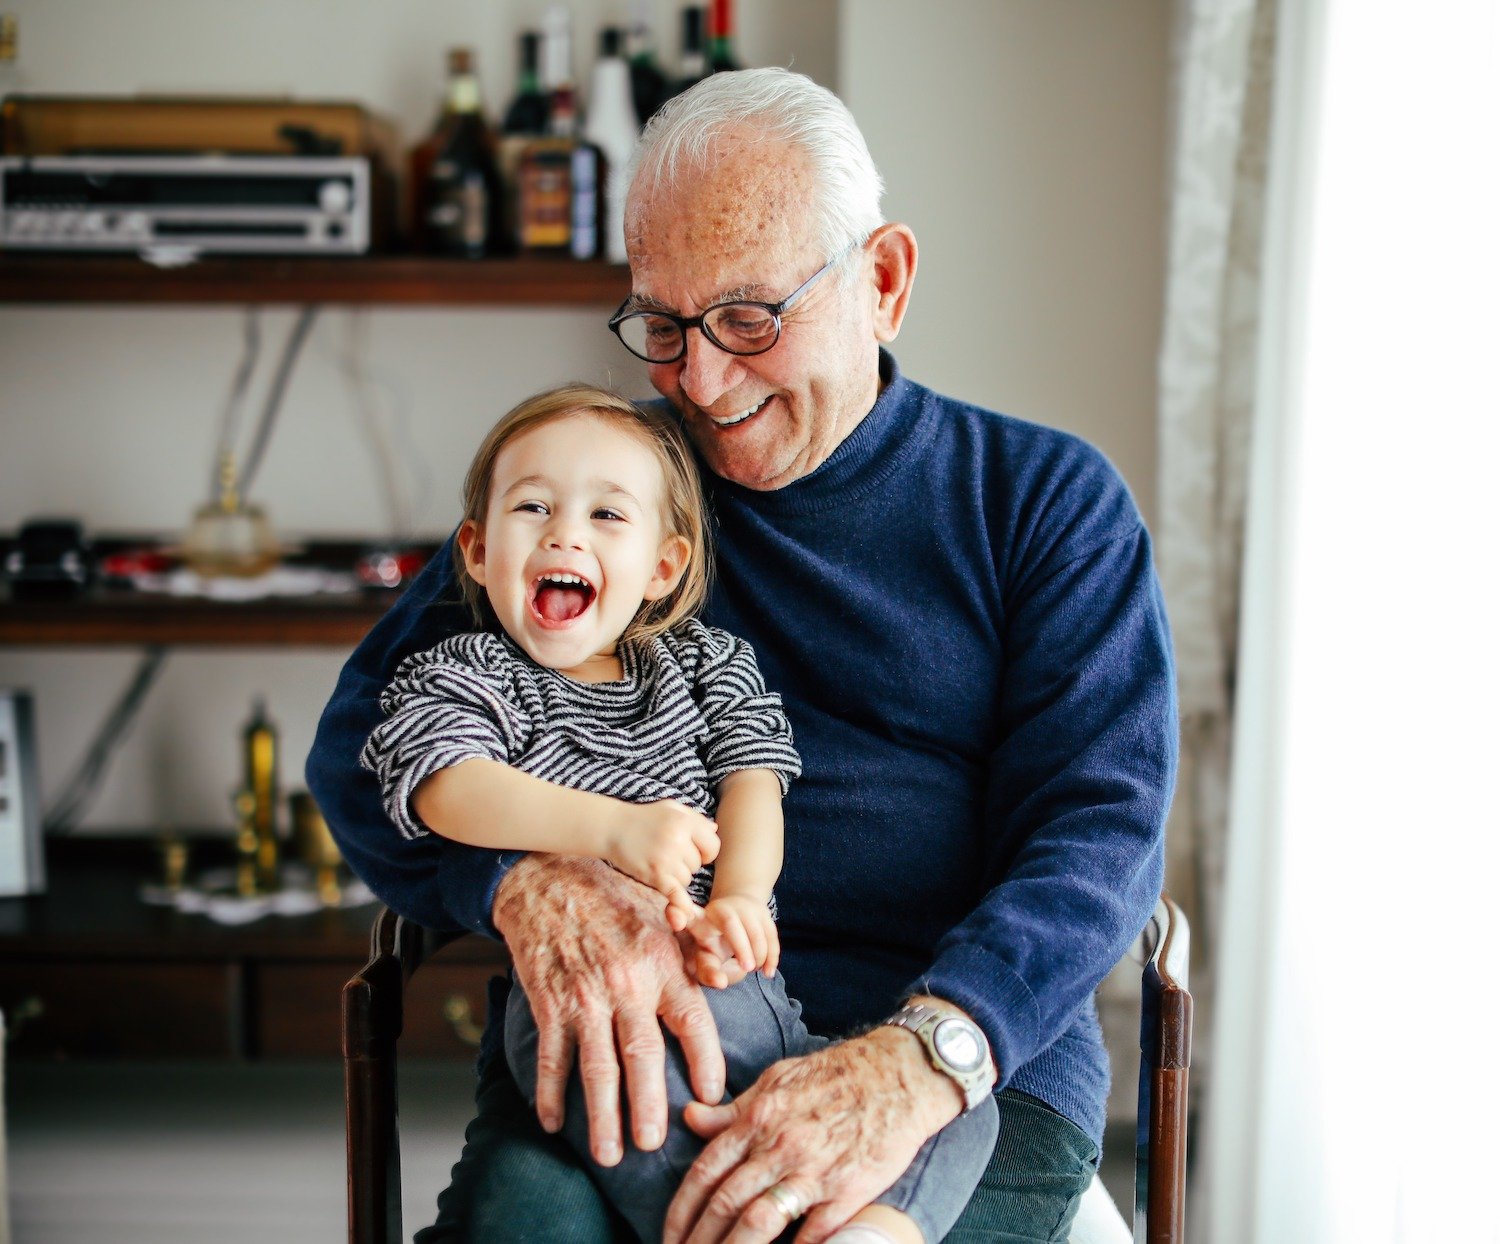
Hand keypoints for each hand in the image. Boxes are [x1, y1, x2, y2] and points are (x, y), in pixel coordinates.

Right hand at [492, 854, 726, 1165]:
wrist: (550, 878)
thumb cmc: (616, 899)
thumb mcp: (664, 916)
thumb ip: (696, 950)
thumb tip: (730, 975)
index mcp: (661, 963)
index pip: (693, 1021)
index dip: (705, 1062)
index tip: (711, 1097)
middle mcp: (626, 982)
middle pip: (642, 1057)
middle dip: (648, 1107)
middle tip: (653, 1146)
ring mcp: (584, 995)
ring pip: (596, 1067)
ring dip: (602, 1116)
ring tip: (610, 1155)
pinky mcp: (549, 1001)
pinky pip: (552, 1056)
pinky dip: (550, 1093)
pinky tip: (554, 1123)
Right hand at [605, 800, 718, 923]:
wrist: (611, 827)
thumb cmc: (643, 818)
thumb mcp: (670, 808)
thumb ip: (695, 818)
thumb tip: (714, 830)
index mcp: (685, 821)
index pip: (713, 846)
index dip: (706, 851)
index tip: (694, 851)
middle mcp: (678, 839)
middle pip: (698, 865)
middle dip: (686, 863)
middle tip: (667, 854)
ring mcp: (666, 858)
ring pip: (686, 880)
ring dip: (676, 877)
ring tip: (658, 862)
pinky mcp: (655, 874)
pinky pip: (676, 894)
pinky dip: (681, 905)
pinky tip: (686, 913)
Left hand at [662, 1029, 962, 1243]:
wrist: (900, 1073)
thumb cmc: (837, 1074)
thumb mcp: (777, 1079)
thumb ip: (733, 1108)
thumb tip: (690, 1118)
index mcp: (759, 1117)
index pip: (706, 1172)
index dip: (682, 1211)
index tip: (669, 1236)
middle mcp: (780, 1145)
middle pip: (726, 1204)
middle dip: (699, 1241)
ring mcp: (815, 1170)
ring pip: (760, 1222)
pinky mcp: (849, 1191)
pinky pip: (813, 1234)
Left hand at [686, 894, 778, 987]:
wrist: (737, 909)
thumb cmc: (714, 940)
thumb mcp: (704, 952)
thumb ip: (707, 970)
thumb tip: (720, 982)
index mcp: (699, 919)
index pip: (688, 916)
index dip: (678, 915)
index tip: (680, 927)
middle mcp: (721, 909)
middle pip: (730, 924)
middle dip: (740, 946)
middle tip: (746, 969)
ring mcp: (743, 908)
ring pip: (753, 929)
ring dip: (758, 953)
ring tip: (756, 970)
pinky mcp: (762, 912)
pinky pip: (770, 933)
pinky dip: (771, 954)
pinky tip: (768, 971)